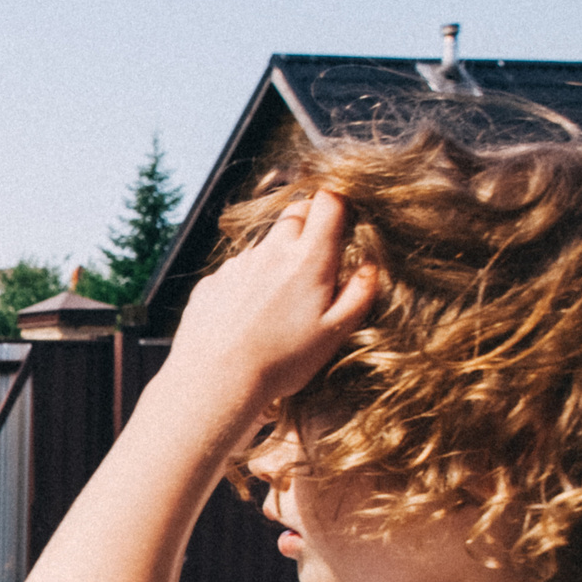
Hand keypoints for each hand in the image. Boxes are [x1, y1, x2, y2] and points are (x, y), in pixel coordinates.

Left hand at [165, 190, 378, 414]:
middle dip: (310, 223)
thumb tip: (371, 264)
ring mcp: (236, 265)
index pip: (328, 203)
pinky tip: (247, 314)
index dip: (339, 200)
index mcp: (307, 259)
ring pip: (264, 243)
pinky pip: (235, 270)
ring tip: (279, 298)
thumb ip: (359, 292)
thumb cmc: (281, 361)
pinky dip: (247, 280)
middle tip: (316, 256)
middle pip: (295, 214)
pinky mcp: (211, 282)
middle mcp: (269, 252)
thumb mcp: (334, 332)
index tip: (345, 214)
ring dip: (276, 255)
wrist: (213, 381)